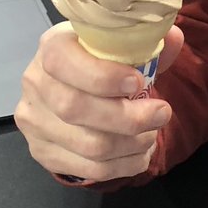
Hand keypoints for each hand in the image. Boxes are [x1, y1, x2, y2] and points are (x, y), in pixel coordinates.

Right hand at [14, 20, 184, 181]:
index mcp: (52, 46)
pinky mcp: (42, 152)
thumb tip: (173, 38)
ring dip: (131, 144)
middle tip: (162, 113)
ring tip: (153, 135)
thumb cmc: (105, 59)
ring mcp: (34, 121)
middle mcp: (35, 83)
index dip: (102, 76)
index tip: (138, 82)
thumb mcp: (122, 42)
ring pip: (87, 144)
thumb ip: (146, 39)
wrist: (75, 86)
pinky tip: (140, 154)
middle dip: (129, 117)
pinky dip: (123, 165)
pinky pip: (88, 169)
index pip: (63, 62)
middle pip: (75, 109)